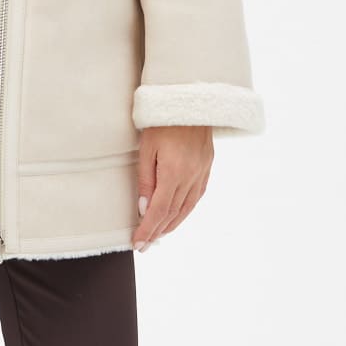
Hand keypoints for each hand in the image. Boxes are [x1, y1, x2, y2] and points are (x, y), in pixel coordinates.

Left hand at [133, 125, 213, 250]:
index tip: (138, 244)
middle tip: (145, 245)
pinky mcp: (208, 167)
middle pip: (173, 214)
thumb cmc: (161, 121)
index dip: (148, 230)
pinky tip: (177, 215)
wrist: (190, 99)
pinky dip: (185, 211)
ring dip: (172, 224)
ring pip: (187, 208)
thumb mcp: (146, 148)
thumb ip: (145, 180)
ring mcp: (202, 172)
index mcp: (174, 172)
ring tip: (158, 235)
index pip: (159, 211)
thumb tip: (143, 209)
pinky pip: (196, 197)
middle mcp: (191, 177)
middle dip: (158, 232)